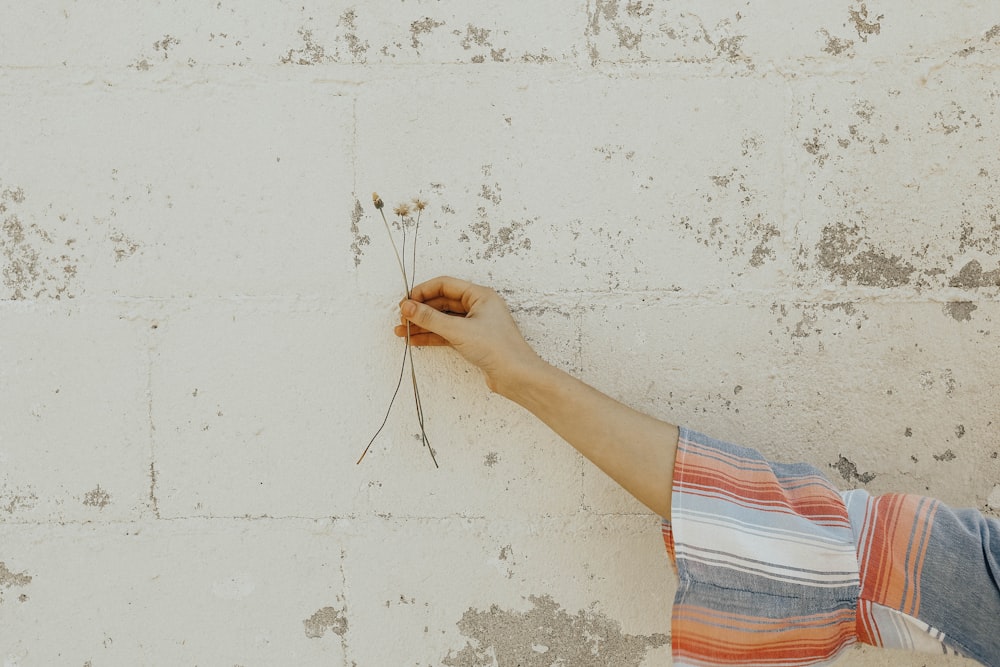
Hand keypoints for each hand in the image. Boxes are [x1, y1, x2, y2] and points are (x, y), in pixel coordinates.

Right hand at [395, 276, 544, 394]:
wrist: (516, 376)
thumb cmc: (497, 348)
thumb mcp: (459, 330)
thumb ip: (430, 318)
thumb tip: (408, 307)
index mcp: (480, 295)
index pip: (445, 285)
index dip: (423, 292)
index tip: (406, 302)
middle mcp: (478, 307)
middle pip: (442, 302)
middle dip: (421, 310)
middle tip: (402, 319)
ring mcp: (475, 324)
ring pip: (443, 319)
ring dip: (423, 325)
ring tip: (402, 331)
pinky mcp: (472, 341)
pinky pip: (447, 333)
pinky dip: (432, 336)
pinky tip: (416, 340)